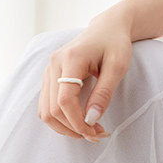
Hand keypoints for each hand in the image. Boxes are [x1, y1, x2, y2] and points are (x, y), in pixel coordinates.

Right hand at [38, 18, 133, 140]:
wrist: (108, 27)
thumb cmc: (116, 44)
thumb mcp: (118, 66)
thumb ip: (104, 93)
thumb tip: (91, 119)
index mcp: (71, 59)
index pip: (65, 100)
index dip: (77, 121)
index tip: (95, 132)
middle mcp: (54, 64)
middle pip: (52, 109)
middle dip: (73, 128)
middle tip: (97, 135)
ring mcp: (49, 69)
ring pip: (45, 110)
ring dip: (65, 127)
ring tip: (89, 131)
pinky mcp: (50, 76)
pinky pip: (47, 104)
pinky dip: (60, 118)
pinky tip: (79, 122)